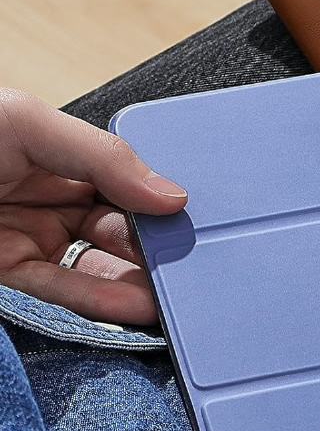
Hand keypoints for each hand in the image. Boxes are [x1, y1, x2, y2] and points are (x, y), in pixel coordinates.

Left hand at [0, 89, 186, 324]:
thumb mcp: (27, 124)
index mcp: (58, 153)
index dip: (157, 202)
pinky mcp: (6, 275)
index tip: (189, 222)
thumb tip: (170, 194)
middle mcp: (48, 196)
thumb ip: (104, 157)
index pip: (125, 182)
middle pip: (117, 228)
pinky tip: (135, 306)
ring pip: (96, 265)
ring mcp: (28, 238)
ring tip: (172, 297)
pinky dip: (100, 300)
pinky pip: (62, 290)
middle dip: (153, 248)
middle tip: (189, 267)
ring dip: (135, 282)